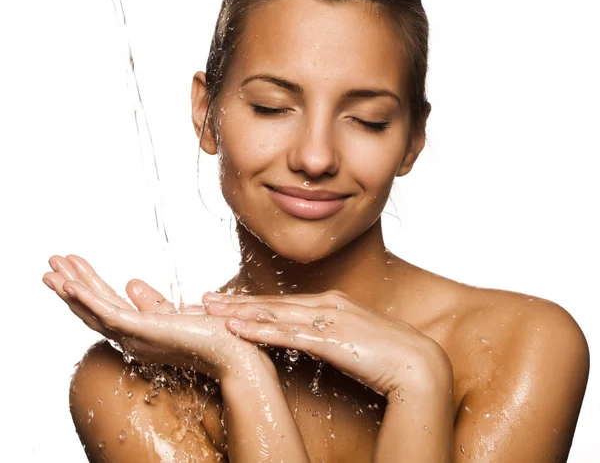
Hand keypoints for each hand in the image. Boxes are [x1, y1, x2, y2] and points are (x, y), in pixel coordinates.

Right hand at [42, 254, 274, 379]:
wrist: (236, 352)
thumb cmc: (214, 335)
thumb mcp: (176, 313)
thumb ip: (152, 302)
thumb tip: (132, 283)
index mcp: (140, 333)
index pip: (106, 308)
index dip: (86, 288)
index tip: (72, 269)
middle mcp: (132, 338)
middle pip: (93, 310)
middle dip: (70, 285)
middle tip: (51, 264)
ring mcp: (136, 337)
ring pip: (94, 310)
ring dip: (71, 288)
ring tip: (51, 268)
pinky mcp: (144, 331)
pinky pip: (108, 314)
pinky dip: (86, 299)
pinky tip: (70, 285)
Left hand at [202, 289, 452, 397]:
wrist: (421, 365)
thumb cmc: (392, 354)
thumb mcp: (358, 337)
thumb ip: (335, 332)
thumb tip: (318, 339)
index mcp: (334, 302)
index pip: (285, 302)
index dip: (254, 302)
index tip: (229, 302)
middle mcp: (327, 304)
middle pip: (273, 303)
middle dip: (237, 302)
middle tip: (205, 300)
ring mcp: (327, 319)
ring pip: (274, 314)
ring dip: (239, 312)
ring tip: (209, 311)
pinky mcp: (329, 339)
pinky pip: (286, 335)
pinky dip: (258, 330)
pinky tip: (236, 330)